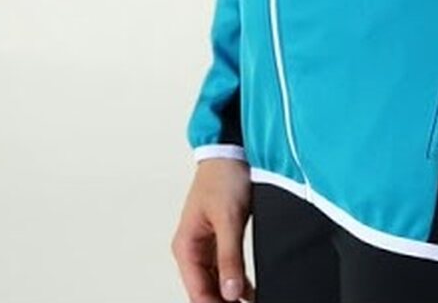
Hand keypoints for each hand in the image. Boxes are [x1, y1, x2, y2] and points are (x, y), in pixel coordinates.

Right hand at [172, 159, 254, 302]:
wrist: (232, 151)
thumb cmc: (223, 177)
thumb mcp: (229, 219)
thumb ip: (230, 257)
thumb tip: (229, 292)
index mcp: (186, 246)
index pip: (198, 291)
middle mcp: (193, 249)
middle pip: (206, 289)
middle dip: (223, 302)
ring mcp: (208, 244)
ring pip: (217, 281)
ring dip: (231, 295)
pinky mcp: (222, 238)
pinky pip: (227, 268)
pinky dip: (238, 281)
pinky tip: (251, 292)